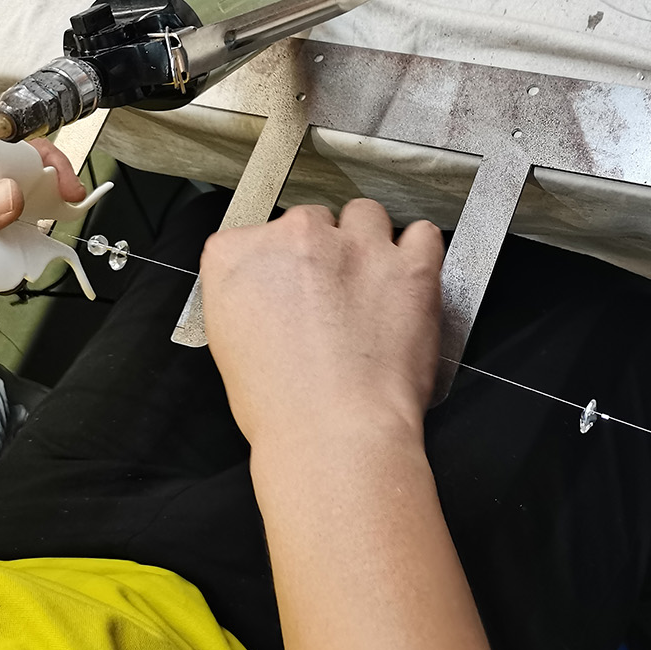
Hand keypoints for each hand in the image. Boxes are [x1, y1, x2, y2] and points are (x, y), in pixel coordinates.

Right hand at [200, 199, 443, 450]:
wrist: (334, 434)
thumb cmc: (280, 407)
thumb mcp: (228, 343)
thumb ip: (247, 297)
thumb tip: (273, 294)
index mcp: (235, 256)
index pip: (254, 236)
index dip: (277, 266)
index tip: (287, 292)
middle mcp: (294, 236)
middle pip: (312, 221)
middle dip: (322, 253)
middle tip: (332, 299)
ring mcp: (355, 246)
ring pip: (365, 215)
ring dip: (368, 242)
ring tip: (372, 286)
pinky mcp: (409, 265)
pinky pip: (422, 234)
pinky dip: (418, 252)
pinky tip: (409, 279)